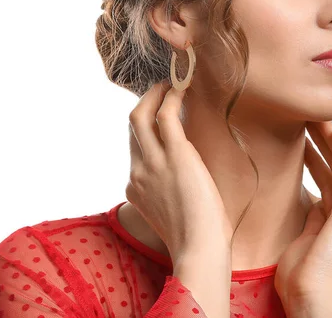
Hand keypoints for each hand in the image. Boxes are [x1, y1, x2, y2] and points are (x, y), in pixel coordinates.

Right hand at [125, 80, 233, 262]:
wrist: (200, 247)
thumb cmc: (195, 237)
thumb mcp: (171, 213)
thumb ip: (168, 194)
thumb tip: (184, 180)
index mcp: (136, 188)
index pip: (135, 150)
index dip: (146, 130)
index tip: (160, 116)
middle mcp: (138, 172)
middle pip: (132, 128)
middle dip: (143, 104)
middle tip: (159, 89)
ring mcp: (153, 163)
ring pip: (141, 116)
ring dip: (154, 94)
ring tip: (169, 83)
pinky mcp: (176, 154)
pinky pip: (166, 115)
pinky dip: (172, 97)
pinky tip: (182, 88)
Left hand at [274, 121, 331, 310]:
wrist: (310, 295)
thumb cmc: (301, 275)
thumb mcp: (301, 236)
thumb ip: (307, 217)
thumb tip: (305, 200)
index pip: (327, 178)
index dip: (316, 156)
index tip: (301, 138)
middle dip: (322, 142)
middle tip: (307, 119)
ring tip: (317, 117)